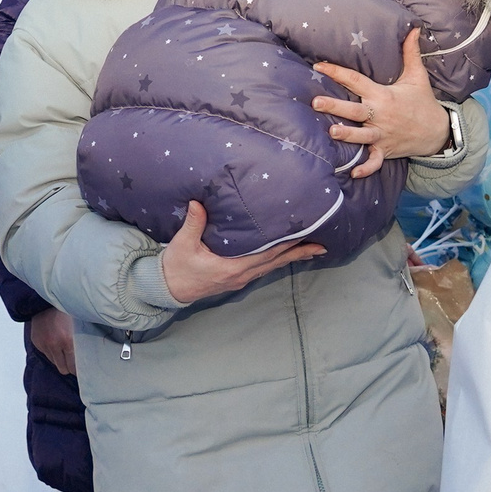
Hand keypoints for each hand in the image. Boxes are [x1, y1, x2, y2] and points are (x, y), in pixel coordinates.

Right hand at [27, 307, 77, 376]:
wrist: (45, 300)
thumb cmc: (66, 311)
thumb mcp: (79, 324)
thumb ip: (83, 340)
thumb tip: (89, 356)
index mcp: (68, 341)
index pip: (74, 366)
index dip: (78, 370)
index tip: (83, 370)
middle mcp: (54, 345)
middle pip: (63, 369)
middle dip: (69, 367)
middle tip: (74, 362)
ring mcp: (44, 344)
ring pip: (54, 363)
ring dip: (60, 359)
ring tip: (64, 349)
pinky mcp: (36, 343)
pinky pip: (46, 354)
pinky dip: (51, 351)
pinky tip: (54, 340)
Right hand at [159, 201, 323, 304]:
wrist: (169, 289)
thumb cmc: (176, 268)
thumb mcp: (182, 245)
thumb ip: (193, 224)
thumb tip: (198, 202)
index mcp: (233, 267)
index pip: (267, 253)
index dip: (287, 245)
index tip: (305, 235)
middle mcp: (242, 274)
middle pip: (277, 261)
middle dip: (299, 251)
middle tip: (322, 242)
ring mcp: (241, 278)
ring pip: (273, 266)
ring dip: (293, 256)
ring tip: (314, 248)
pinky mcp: (238, 278)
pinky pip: (265, 268)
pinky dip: (280, 260)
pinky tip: (287, 255)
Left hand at [312, 30, 450, 180]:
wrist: (439, 131)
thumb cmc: (423, 102)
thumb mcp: (417, 76)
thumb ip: (411, 52)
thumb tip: (413, 27)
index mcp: (383, 96)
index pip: (356, 81)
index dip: (337, 72)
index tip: (319, 66)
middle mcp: (381, 116)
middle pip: (355, 111)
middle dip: (335, 107)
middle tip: (316, 103)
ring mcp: (383, 135)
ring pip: (362, 136)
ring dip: (348, 135)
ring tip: (331, 133)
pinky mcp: (386, 150)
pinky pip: (375, 161)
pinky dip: (366, 168)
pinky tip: (353, 173)